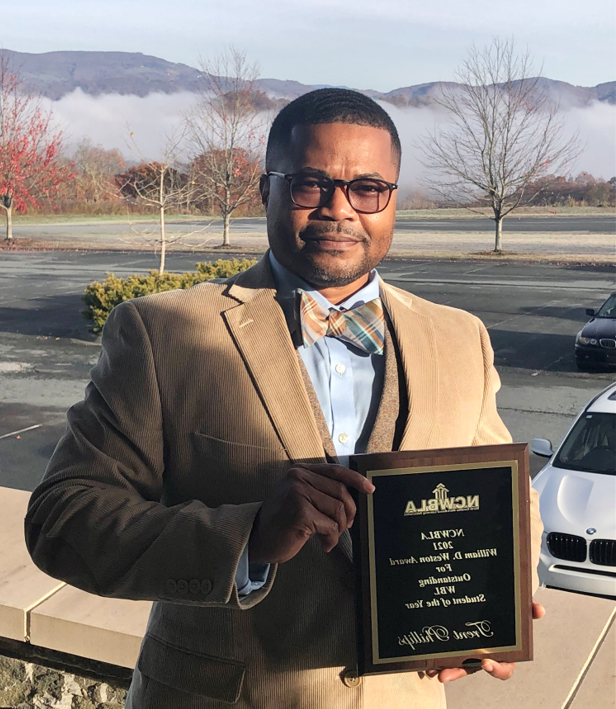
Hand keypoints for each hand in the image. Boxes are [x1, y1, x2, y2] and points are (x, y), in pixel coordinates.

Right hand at [249, 463, 374, 563]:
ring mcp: (298, 494)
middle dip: (349, 512)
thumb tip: (354, 495)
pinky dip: (331, 538)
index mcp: (300, 471)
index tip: (370, 489)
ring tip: (330, 536)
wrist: (257, 538)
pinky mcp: (300, 512)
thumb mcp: (299, 497)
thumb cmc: (282, 520)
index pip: (335, 470)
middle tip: (345, 526)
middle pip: (341, 492)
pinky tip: (324, 544)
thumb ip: (320, 490)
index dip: (356, 479)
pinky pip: (330, 526)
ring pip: (338, 509)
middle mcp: (298, 478)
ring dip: (339, 528)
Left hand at [426, 600, 545, 682]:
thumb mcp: (518, 606)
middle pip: (473, 669)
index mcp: (504, 650)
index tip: (485, 662)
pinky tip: (428, 659)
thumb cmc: (508, 609)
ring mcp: (471, 650)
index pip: (504, 667)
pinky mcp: (458, 644)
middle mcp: (486, 653)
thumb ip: (528, 607)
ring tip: (432, 670)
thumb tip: (538, 610)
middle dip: (458, 672)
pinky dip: (438, 658)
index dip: (496, 669)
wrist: (494, 596)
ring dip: (445, 669)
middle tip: (445, 674)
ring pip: (458, 664)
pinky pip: (449, 654)